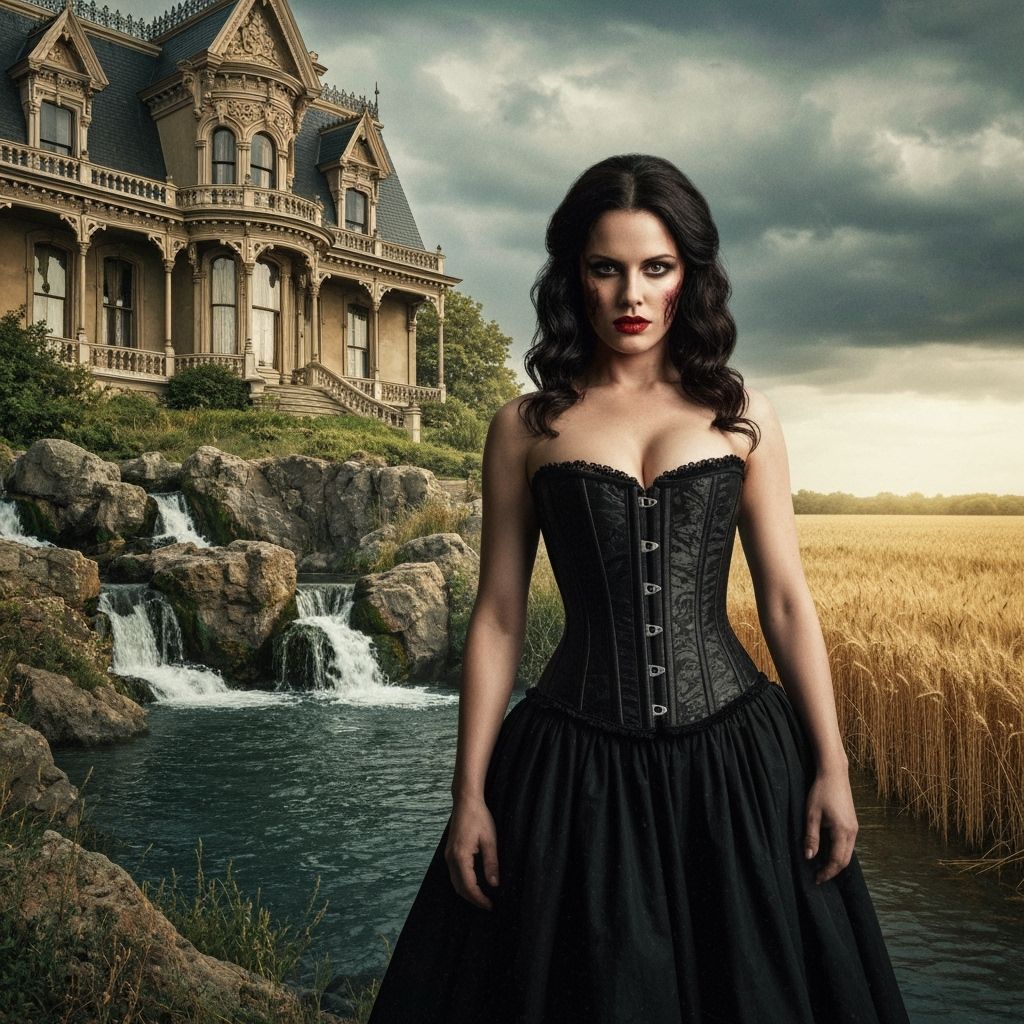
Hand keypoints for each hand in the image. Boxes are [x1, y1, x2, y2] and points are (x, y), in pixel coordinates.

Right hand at [445, 797, 499, 910]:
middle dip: (473, 899)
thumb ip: (491, 863)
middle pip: (459, 887)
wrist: (465, 801)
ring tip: (482, 897)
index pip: (469, 886)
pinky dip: (463, 882)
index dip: (479, 899)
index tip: (491, 905)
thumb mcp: (490, 840)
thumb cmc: (479, 817)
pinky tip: (474, 883)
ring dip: (467, 892)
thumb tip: (494, 884)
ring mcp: (448, 855)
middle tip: (488, 905)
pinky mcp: (450, 851)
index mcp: (460, 856)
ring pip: (455, 881)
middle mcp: (450, 858)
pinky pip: (454, 873)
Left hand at [803, 767, 857, 884]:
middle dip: (833, 871)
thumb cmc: (820, 792)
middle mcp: (852, 832)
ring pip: (848, 853)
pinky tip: (829, 853)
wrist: (834, 774)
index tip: (816, 879)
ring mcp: (855, 828)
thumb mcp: (811, 815)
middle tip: (818, 877)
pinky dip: (840, 853)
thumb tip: (809, 857)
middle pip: (845, 860)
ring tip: (822, 867)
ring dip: (837, 863)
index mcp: (842, 832)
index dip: (827, 873)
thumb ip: (811, 837)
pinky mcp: (853, 823)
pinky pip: (848, 845)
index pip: (837, 861)